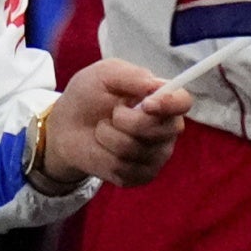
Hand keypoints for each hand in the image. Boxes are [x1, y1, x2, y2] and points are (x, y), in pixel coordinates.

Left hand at [39, 57, 191, 190]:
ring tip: (102, 129)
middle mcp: (166, 129)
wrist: (67, 127)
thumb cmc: (89, 95)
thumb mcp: (104, 74)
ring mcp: (155, 155)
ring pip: (135, 150)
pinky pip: (123, 169)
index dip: (169, 104)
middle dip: (127, 121)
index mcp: (162, 100)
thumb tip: (155, 85)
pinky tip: (102, 148)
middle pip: (162, 130)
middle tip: (113, 113)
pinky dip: (103, 156)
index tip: (146, 104)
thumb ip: (130, 75)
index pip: (183, 102)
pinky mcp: (140, 176)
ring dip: (108, 137)